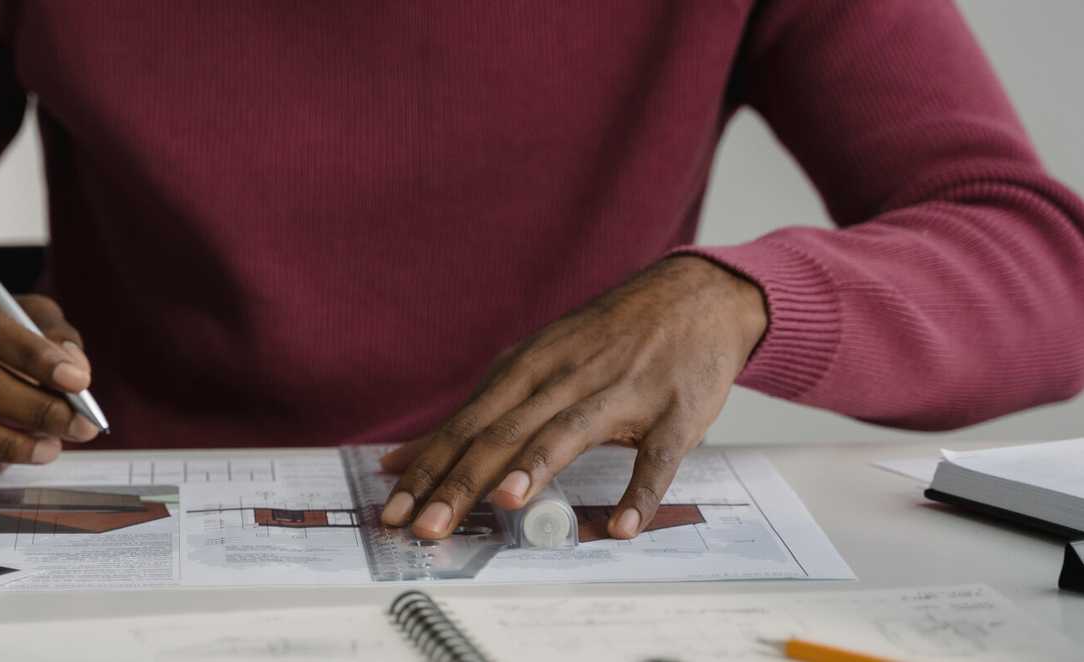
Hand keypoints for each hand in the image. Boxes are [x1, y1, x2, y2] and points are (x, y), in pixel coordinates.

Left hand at [379, 256, 766, 539]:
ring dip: (537, 467)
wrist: (694, 297)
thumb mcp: (532, 364)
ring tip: (505, 503)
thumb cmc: (604, 340)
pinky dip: (641, 492)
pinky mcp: (673, 413)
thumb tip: (402, 460)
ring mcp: (621, 393)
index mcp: (527, 369)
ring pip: (569, 432)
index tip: (390, 510)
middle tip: (425, 526)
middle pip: (504, 433)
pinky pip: (656, 457)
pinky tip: (623, 526)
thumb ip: (475, 415)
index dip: (425, 469)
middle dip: (461, 482)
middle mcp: (565, 378)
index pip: (464, 425)